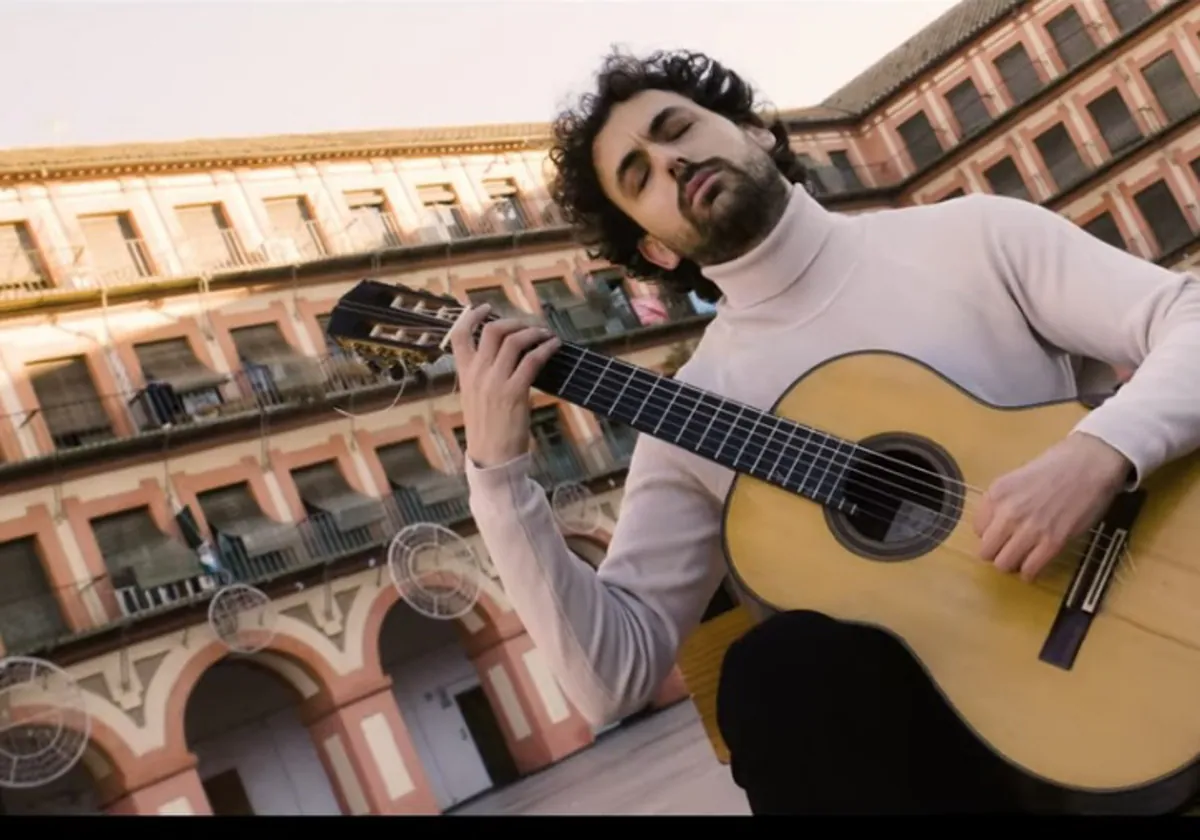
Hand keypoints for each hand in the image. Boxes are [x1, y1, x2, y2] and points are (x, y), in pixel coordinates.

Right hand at [447, 304, 560, 468]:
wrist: (491, 458)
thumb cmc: (488, 430)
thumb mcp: (476, 399)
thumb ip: (483, 376)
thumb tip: (504, 357)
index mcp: (465, 375)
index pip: (458, 336)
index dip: (470, 316)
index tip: (484, 307)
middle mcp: (477, 374)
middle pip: (491, 330)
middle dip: (513, 322)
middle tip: (529, 326)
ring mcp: (495, 382)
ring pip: (513, 341)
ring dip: (533, 332)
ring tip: (545, 335)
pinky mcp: (514, 393)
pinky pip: (532, 360)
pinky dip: (545, 348)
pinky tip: (554, 347)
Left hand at [972, 432, 1129, 581]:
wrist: (1091, 463)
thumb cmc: (1057, 466)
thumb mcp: (1017, 478)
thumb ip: (1003, 501)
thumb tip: (995, 525)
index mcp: (997, 494)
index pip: (977, 529)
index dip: (990, 534)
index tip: (1001, 534)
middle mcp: (1008, 513)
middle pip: (986, 551)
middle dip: (996, 554)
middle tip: (1009, 551)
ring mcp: (1030, 529)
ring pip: (1004, 564)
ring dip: (1012, 565)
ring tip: (1021, 560)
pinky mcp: (1053, 542)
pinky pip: (1030, 569)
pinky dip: (1029, 573)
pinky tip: (1033, 569)